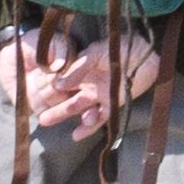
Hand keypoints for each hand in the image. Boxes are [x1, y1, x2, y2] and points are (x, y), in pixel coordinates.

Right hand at [16, 24, 166, 140]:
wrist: (145, 53)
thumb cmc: (119, 47)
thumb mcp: (95, 54)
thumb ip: (78, 68)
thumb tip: (58, 83)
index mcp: (81, 71)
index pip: (62, 84)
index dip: (51, 91)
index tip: (38, 97)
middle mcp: (88, 85)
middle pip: (68, 99)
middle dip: (55, 110)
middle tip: (42, 119)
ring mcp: (99, 95)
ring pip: (80, 109)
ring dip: (67, 116)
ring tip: (55, 120)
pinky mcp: (113, 103)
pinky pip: (99, 118)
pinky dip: (88, 127)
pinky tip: (77, 135)